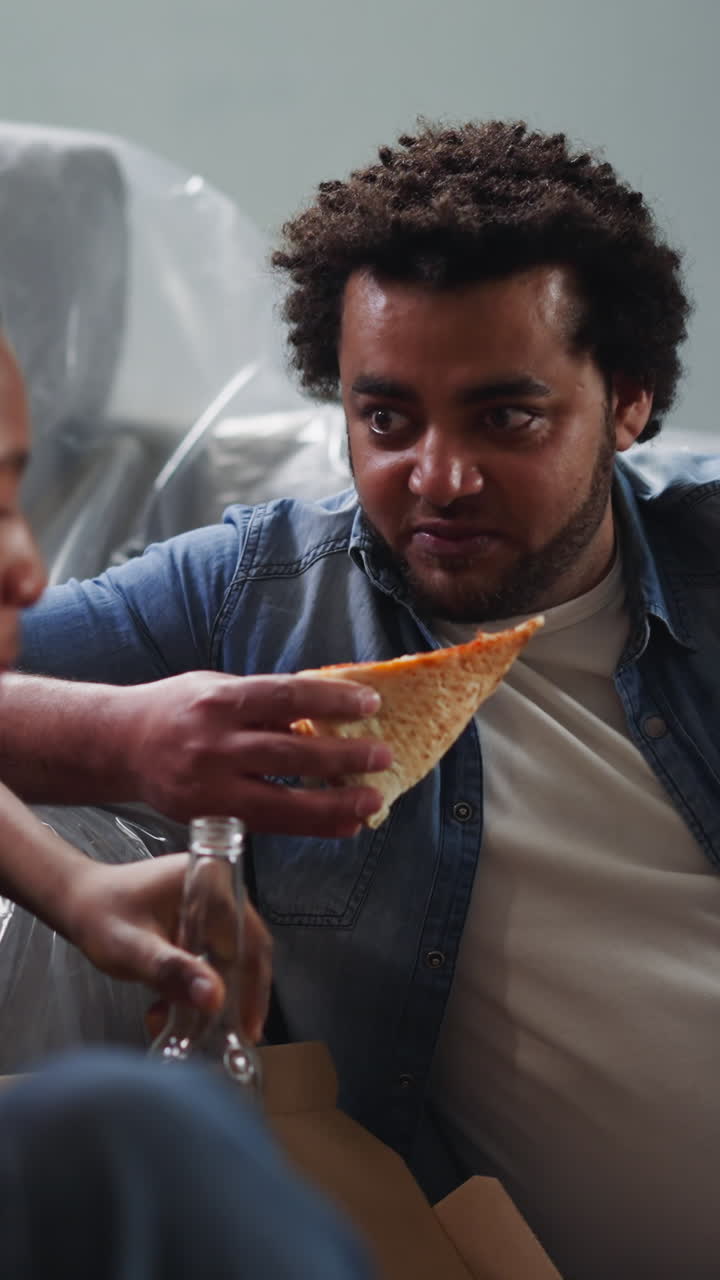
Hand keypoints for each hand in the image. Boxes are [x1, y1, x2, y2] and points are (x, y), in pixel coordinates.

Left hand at [63, 854, 271, 1041]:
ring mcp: (209, 906)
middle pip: (245, 951)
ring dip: (211, 995)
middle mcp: (217, 889)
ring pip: (228, 959)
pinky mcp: (197, 921)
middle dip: (232, 997)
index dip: (255, 986)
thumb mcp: (133, 949)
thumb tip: (215, 999)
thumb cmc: (100, 917)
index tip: (248, 1026)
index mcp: (210, 881)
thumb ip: (172, 971)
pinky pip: (211, 957)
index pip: (250, 939)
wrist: (76, 902)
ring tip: (188, 1028)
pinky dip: (197, 986)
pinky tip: (170, 1008)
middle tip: (225, 1036)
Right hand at [120, 672, 391, 836]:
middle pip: (291, 751)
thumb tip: (326, 709)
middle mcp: (215, 744)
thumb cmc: (178, 710)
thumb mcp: (217, 688)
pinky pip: (270, 825)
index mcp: (221, 701)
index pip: (287, 696)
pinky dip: (311, 826)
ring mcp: (211, 786)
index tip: (370, 703)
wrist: (121, 745)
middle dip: (343, 756)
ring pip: (283, 800)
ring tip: (373, 801)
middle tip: (382, 757)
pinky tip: (344, 826)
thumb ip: (264, 701)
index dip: (332, 700)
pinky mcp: (209, 817)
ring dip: (334, 803)